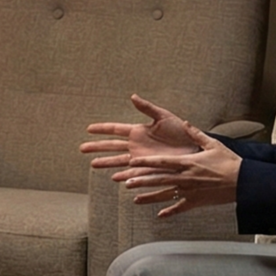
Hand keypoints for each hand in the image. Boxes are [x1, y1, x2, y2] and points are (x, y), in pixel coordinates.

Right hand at [79, 94, 199, 169]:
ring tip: (92, 164)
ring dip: (106, 163)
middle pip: (112, 146)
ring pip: (119, 161)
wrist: (194, 148)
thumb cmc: (182, 131)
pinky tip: (115, 178)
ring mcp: (141, 158)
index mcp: (138, 131)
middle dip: (97, 147)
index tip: (89, 129)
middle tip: (82, 149)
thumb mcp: (164, 116)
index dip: (102, 129)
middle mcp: (136, 145)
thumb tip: (132, 96)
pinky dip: (124, 175)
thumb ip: (147, 108)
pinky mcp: (148, 169)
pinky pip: (133, 173)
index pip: (116, 129)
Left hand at [119, 123, 240, 216]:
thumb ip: (196, 134)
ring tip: (135, 199)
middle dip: (141, 180)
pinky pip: (180, 208)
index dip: (145, 162)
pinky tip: (160, 215)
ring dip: (149, 197)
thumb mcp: (213, 144)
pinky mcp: (196, 202)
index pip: (161, 162)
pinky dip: (169, 212)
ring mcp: (190, 191)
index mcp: (188, 162)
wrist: (243, 182)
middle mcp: (185, 177)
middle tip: (126, 182)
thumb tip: (185, 123)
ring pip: (165, 194)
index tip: (132, 162)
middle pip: (158, 179)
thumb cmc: (229, 162)